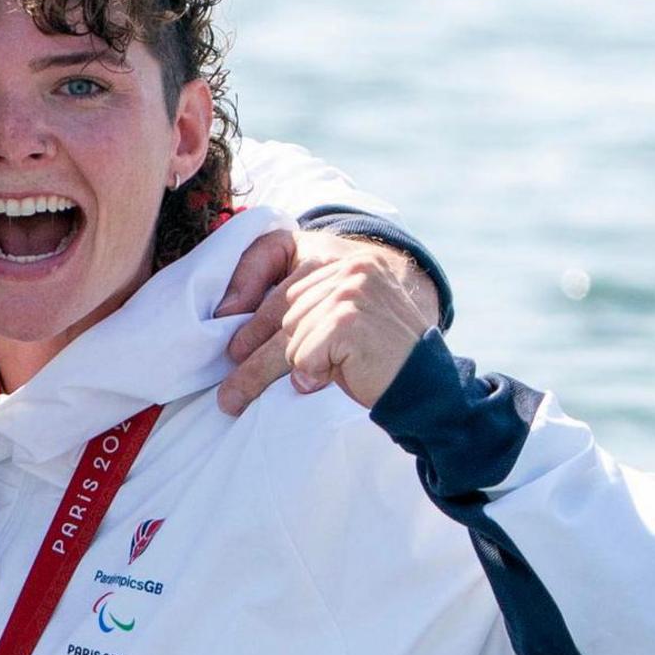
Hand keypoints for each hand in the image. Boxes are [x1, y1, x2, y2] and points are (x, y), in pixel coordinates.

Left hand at [214, 230, 437, 415]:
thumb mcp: (338, 323)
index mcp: (344, 260)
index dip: (250, 313)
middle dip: (251, 355)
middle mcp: (349, 268)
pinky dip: (311, 373)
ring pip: (287, 337)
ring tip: (280, 388)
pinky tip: (330, 378)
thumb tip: (236, 336)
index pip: (283, 282)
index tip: (227, 341)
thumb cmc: (378, 358)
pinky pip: (302, 355)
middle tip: (227, 393)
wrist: (428, 384)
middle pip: (280, 314)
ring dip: (283, 370)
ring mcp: (351, 290)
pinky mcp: (349, 320)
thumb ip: (304, 312)